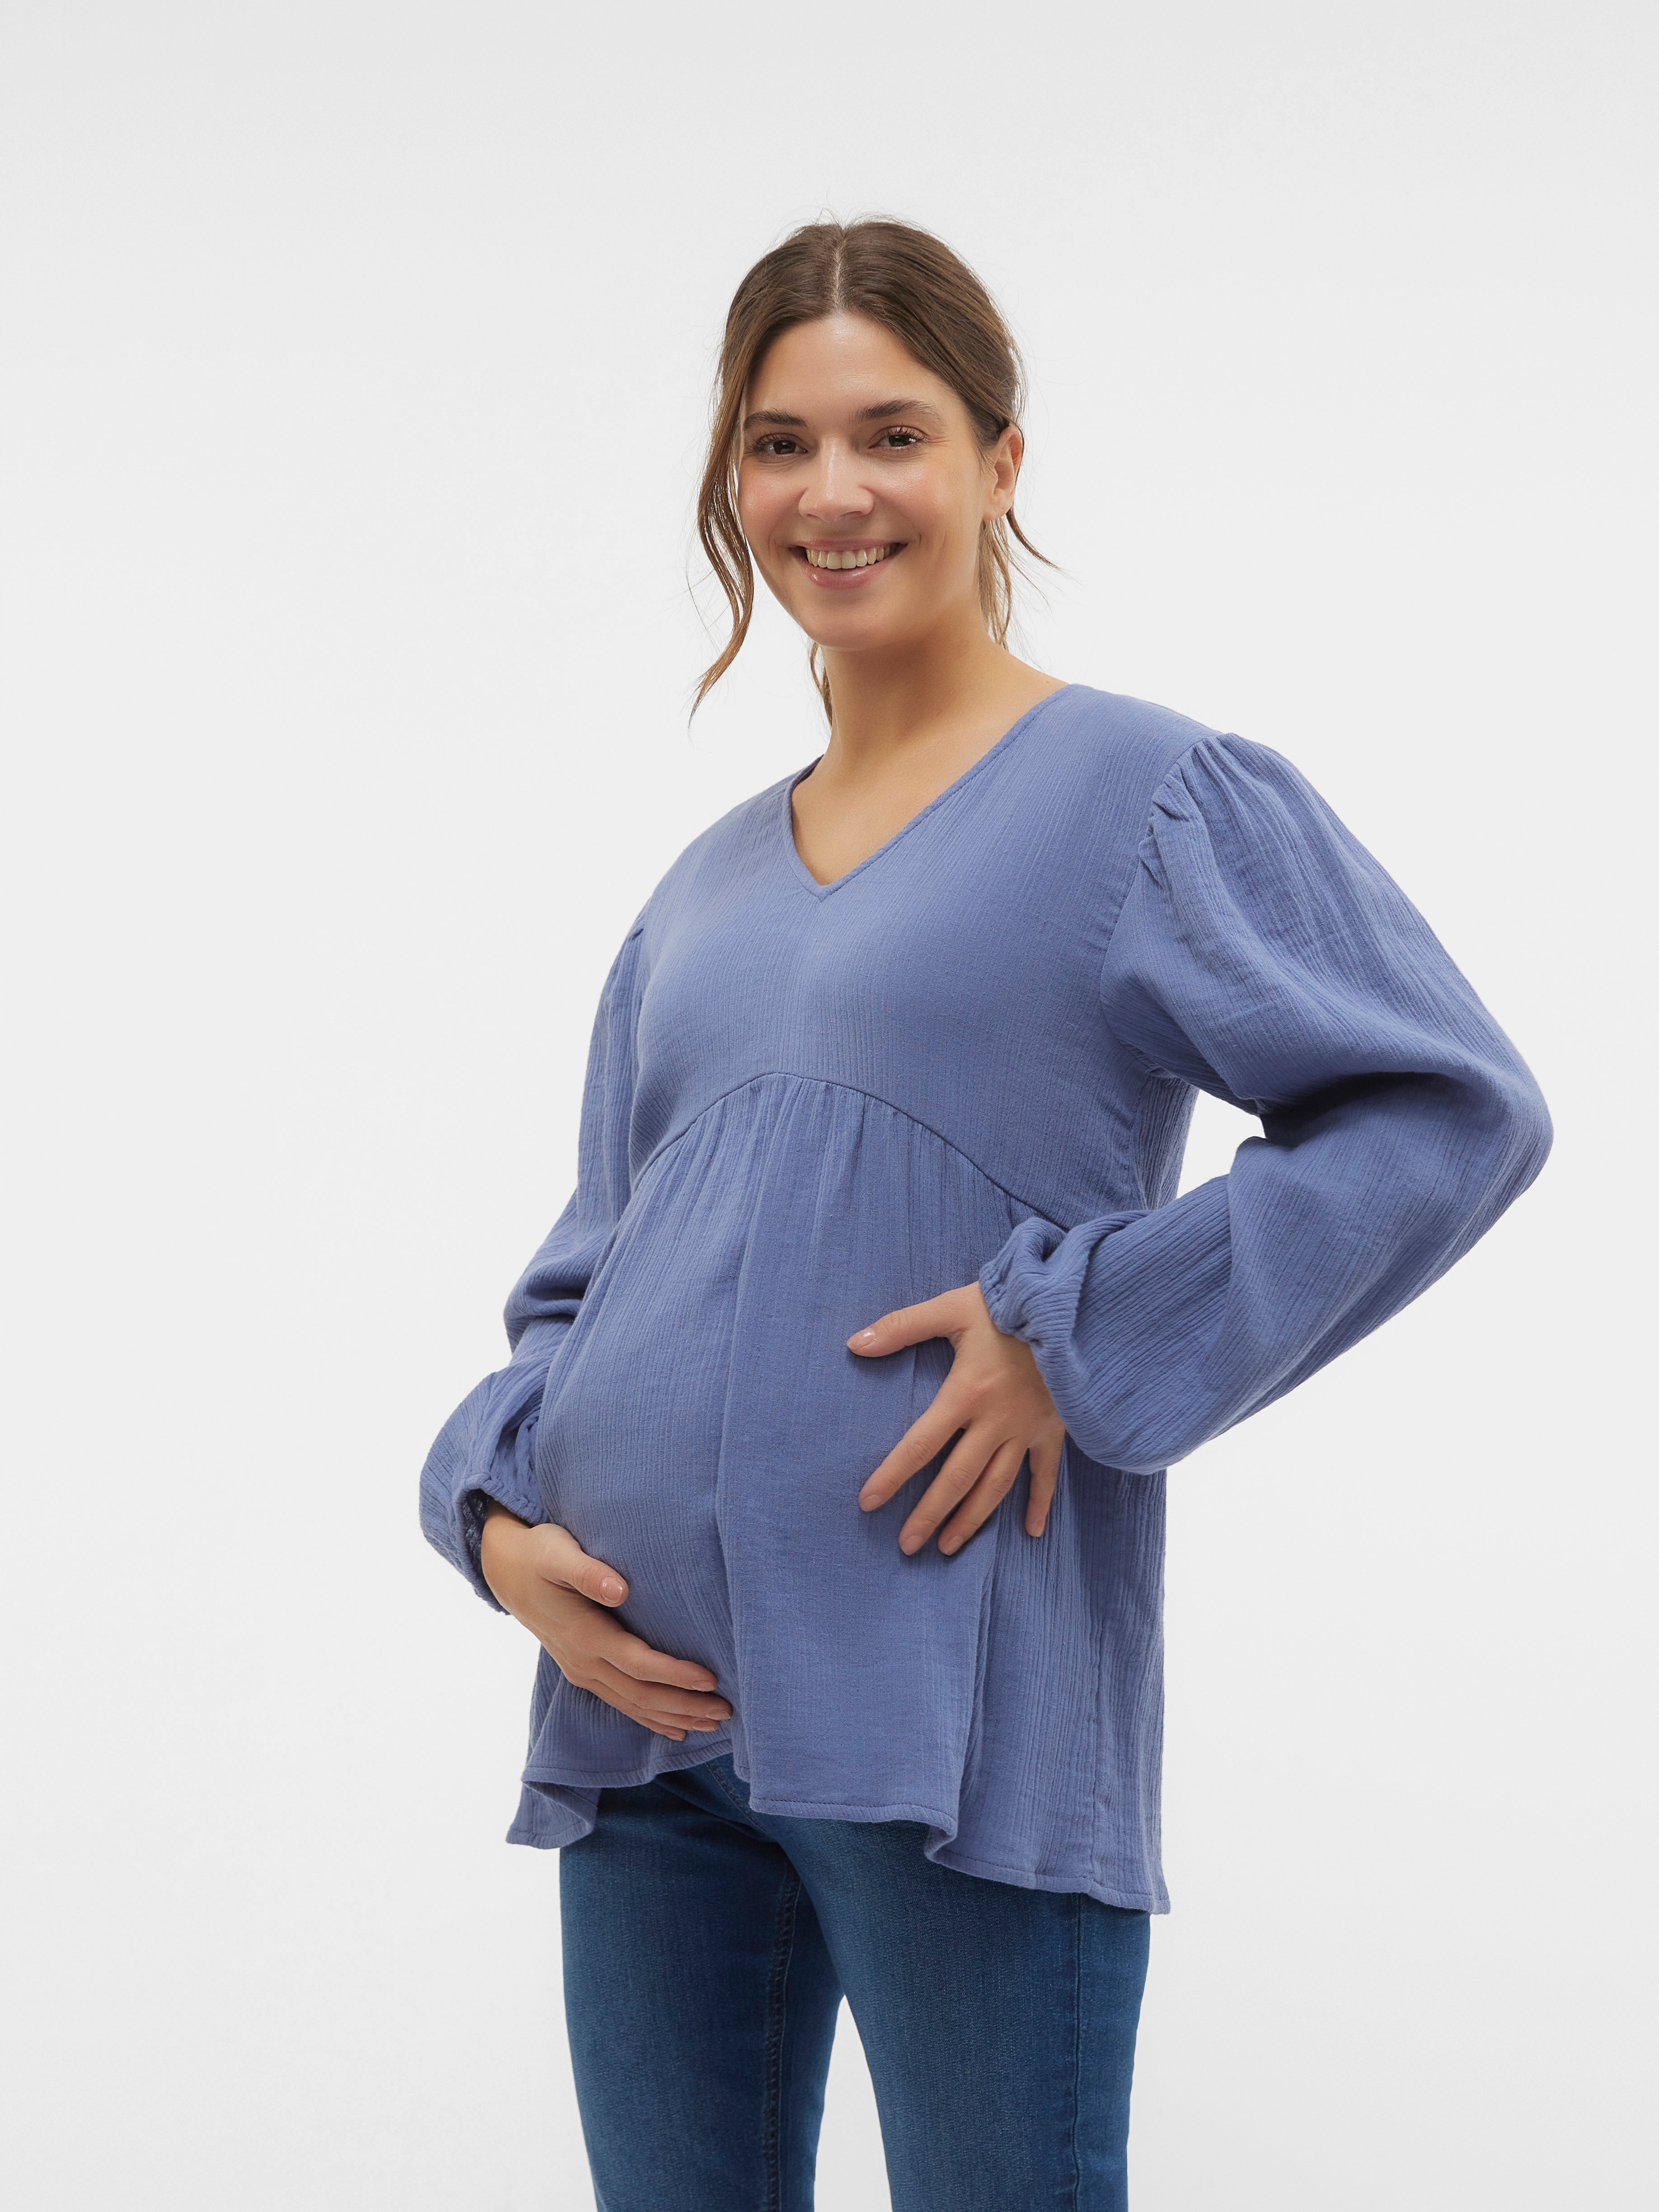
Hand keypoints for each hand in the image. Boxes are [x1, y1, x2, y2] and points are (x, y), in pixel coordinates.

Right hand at [479, 1510, 732, 1742]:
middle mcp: (583, 1661)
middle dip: (685, 1706)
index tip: (711, 1679)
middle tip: (726, 1711)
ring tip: (712, 1724)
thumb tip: (621, 1590)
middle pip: (641, 1694)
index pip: (638, 1664)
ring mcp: (582, 1670)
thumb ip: (588, 1572)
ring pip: (633, 1704)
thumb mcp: (558, 1552)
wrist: (506, 1570)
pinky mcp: (583, 1670)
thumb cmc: (539, 1554)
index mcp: (583, 1634)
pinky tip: (674, 1728)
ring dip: (673, 1717)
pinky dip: (649, 1717)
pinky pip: (621, 1702)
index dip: (675, 1675)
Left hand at [848, 1281, 1064, 1555]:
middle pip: (956, 1477)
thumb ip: (902, 1327)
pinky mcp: (1054, 1427)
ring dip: (971, 1518)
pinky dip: (1039, 1502)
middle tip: (906, 1546)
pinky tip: (1030, 1532)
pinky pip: (1047, 1473)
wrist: (1072, 1306)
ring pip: (996, 1485)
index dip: (892, 1475)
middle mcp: (996, 1420)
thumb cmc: (1009, 1305)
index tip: (868, 1503)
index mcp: (966, 1393)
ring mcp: (1027, 1428)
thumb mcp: (951, 1308)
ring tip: (948, 1547)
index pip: (920, 1445)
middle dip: (929, 1514)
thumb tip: (854, 1343)